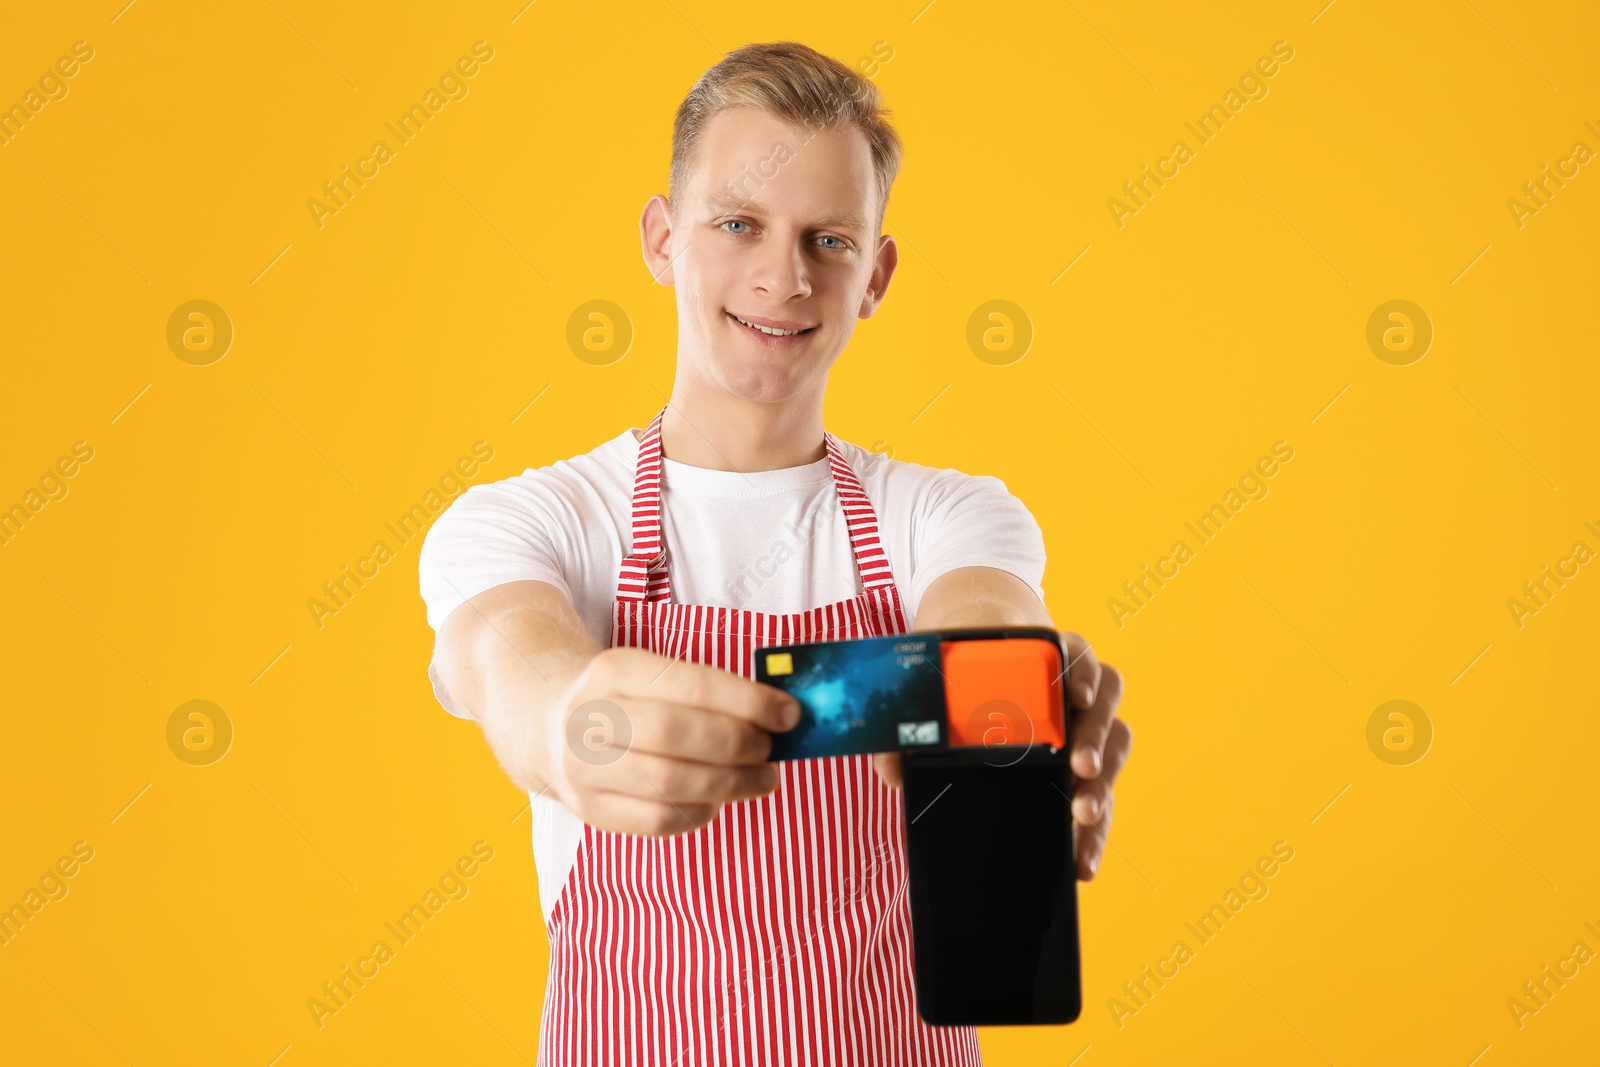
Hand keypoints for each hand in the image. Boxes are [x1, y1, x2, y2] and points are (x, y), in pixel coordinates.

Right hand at [541, 646, 800, 836]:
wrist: (550, 728)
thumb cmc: (627, 700)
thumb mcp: (653, 674)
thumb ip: (709, 690)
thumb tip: (783, 714)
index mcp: (615, 670)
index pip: (690, 684)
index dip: (747, 701)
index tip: (788, 714)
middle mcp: (591, 718)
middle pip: (675, 734)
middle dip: (737, 743)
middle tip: (770, 749)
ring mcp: (585, 768)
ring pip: (669, 783)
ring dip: (730, 783)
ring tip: (762, 778)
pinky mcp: (591, 811)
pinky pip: (659, 821)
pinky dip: (701, 811)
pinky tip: (718, 798)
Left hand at [870, 631, 1130, 880]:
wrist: (977, 681)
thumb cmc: (962, 681)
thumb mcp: (936, 689)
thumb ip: (911, 726)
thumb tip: (892, 772)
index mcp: (1043, 656)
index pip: (1076, 652)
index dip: (1083, 672)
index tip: (1076, 697)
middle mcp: (1074, 688)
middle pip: (1104, 702)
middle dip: (1096, 738)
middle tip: (1081, 768)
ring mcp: (1086, 726)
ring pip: (1116, 745)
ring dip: (1104, 784)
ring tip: (1084, 816)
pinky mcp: (1087, 766)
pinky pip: (1104, 791)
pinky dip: (1097, 826)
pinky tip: (1081, 858)